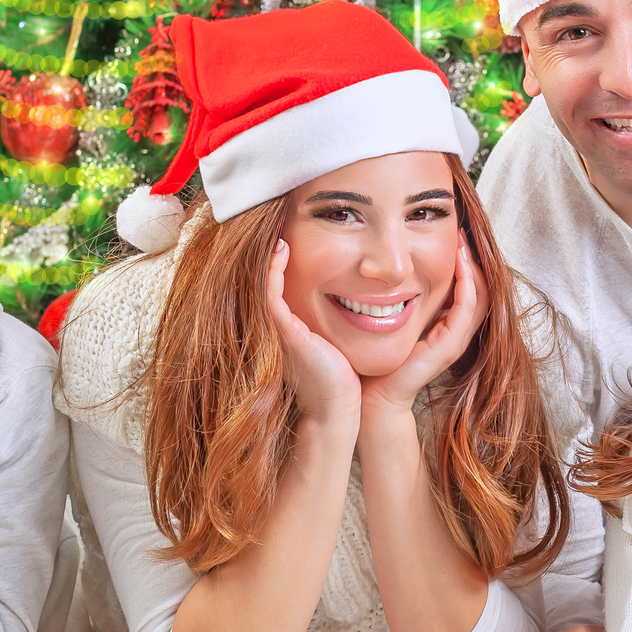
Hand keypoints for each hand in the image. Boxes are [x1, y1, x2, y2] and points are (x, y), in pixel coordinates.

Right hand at [265, 239, 360, 427]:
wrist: (337, 407)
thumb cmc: (344, 375)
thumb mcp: (340, 338)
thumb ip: (342, 318)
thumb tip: (365, 298)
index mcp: (294, 322)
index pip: (284, 282)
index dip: (284, 259)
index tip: (294, 236)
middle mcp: (283, 321)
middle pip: (271, 279)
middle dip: (274, 252)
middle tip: (283, 224)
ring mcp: (280, 325)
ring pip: (267, 281)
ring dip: (271, 254)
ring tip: (280, 231)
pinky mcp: (283, 328)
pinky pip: (270, 291)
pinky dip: (272, 268)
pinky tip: (282, 248)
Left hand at [361, 242, 485, 417]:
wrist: (373, 391)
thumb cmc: (378, 355)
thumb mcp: (394, 317)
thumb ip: (402, 297)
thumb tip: (392, 267)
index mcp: (446, 324)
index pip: (469, 288)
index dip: (466, 262)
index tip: (455, 237)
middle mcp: (455, 332)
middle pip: (481, 289)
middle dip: (473, 260)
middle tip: (463, 234)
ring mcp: (455, 340)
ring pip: (480, 296)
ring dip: (473, 268)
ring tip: (462, 244)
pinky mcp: (449, 346)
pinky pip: (467, 309)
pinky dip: (467, 284)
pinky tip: (459, 264)